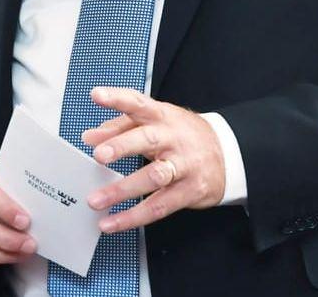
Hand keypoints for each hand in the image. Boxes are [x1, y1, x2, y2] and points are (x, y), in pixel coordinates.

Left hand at [81, 87, 225, 232]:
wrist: (228, 154)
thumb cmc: (182, 136)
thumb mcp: (155, 123)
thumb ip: (120, 127)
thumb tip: (89, 137)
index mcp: (162, 116)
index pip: (138, 102)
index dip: (117, 98)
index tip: (96, 95)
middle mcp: (173, 139)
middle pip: (148, 139)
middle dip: (122, 146)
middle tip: (99, 155)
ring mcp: (184, 165)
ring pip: (154, 176)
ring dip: (122, 190)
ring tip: (96, 200)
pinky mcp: (190, 191)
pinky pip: (159, 206)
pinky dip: (133, 217)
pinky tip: (113, 222)